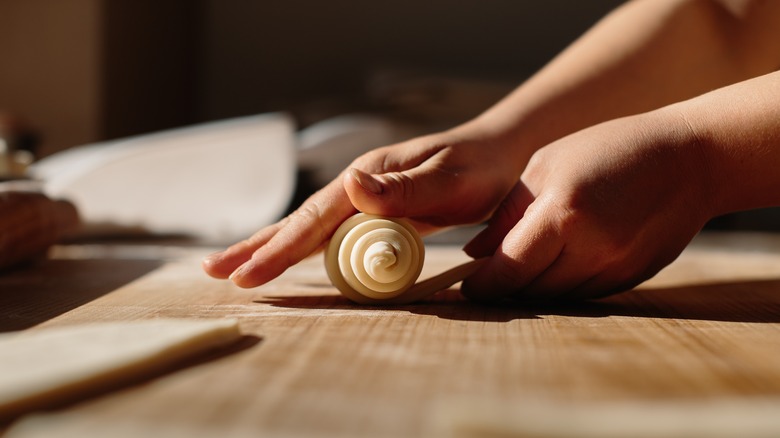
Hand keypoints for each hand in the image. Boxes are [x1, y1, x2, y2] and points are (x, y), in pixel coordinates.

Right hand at [203, 124, 523, 287]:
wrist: (494, 153)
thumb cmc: (477, 168)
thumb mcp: (447, 180)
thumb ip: (403, 189)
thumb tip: (351, 186)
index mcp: (366, 178)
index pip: (314, 220)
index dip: (279, 248)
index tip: (246, 274)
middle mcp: (357, 187)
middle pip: (298, 222)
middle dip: (255, 248)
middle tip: (213, 273)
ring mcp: (362, 199)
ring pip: (308, 229)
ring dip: (269, 248)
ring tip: (235, 268)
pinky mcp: (373, 212)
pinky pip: (329, 235)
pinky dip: (300, 248)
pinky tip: (286, 256)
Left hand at [462, 111, 713, 300]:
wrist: (690, 160)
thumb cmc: (610, 150)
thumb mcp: (547, 166)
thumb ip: (508, 213)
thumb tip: (476, 253)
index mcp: (563, 214)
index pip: (509, 269)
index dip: (483, 285)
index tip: (466, 288)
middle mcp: (591, 249)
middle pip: (530, 289)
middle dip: (503, 287)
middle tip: (486, 277)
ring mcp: (615, 268)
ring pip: (555, 296)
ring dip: (531, 287)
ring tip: (520, 265)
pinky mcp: (631, 278)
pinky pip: (582, 294)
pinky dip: (561, 285)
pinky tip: (556, 263)